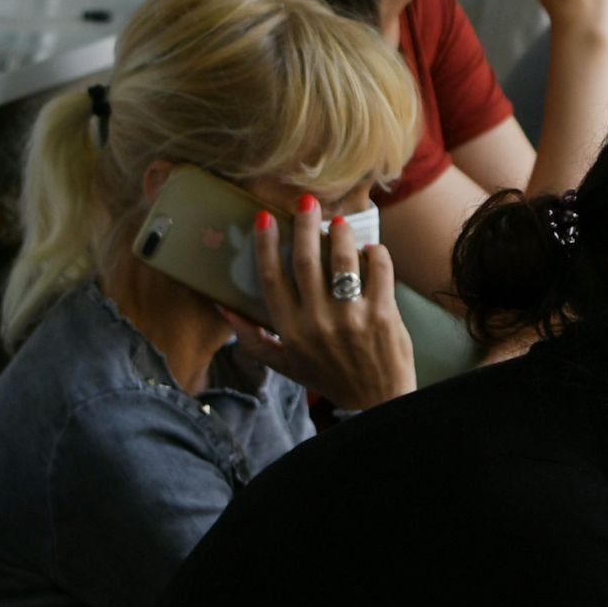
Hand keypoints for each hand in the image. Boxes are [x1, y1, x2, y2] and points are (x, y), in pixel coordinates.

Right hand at [228, 200, 416, 410]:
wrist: (378, 404)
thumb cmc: (330, 380)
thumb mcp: (286, 366)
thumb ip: (254, 339)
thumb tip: (223, 308)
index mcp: (290, 331)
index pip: (271, 278)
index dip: (265, 244)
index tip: (264, 218)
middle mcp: (317, 322)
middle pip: (305, 260)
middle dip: (304, 224)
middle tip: (306, 202)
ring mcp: (352, 317)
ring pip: (343, 260)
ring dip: (340, 234)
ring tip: (339, 222)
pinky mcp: (383, 314)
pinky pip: (379, 269)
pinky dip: (375, 253)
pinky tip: (369, 250)